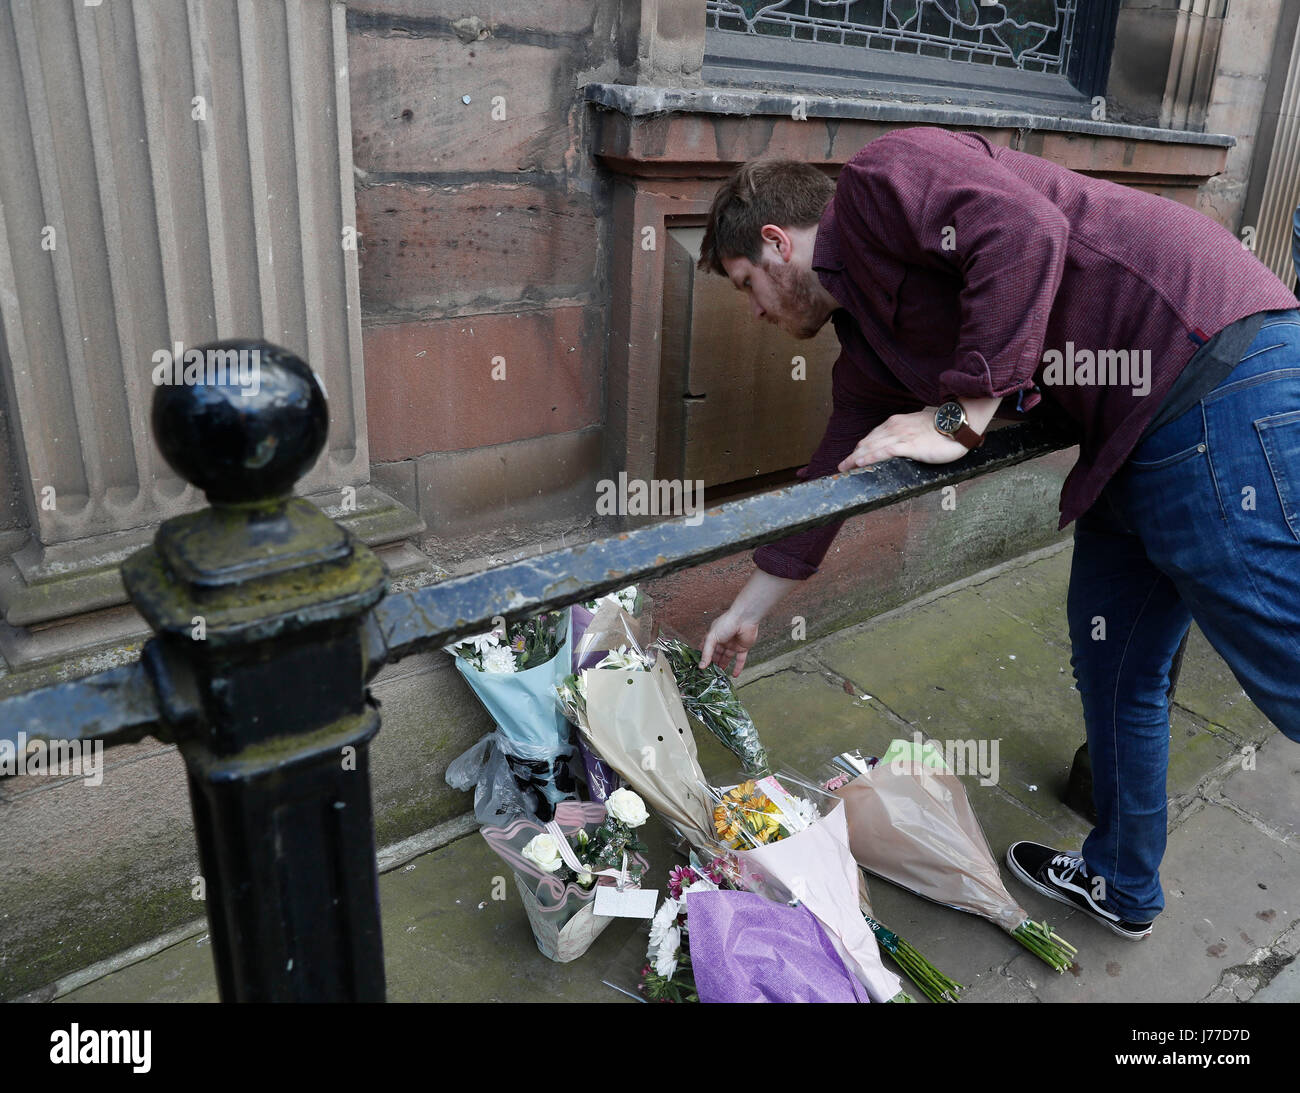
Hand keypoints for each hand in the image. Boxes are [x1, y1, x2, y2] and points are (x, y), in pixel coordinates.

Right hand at [701, 611, 759, 678]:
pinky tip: (734, 675)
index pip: (706, 649)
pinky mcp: (742, 648)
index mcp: (713, 636)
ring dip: (723, 666)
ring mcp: (732, 645)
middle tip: (710, 674)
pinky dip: (738, 668)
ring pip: (727, 658)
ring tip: (719, 676)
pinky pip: (740, 660)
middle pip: (717, 655)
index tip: (701, 667)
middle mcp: (722, 641)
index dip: (704, 657)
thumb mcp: (712, 637)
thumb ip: (706, 652)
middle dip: (713, 664)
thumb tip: (701, 665)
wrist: (745, 619)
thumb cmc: (727, 622)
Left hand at [837, 409, 970, 470]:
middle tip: (841, 467)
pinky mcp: (908, 445)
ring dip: (855, 458)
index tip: (850, 458)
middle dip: (853, 455)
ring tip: (844, 468)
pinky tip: (859, 463)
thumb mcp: (918, 429)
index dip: (859, 449)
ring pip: (871, 447)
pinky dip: (870, 457)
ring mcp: (900, 436)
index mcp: (896, 423)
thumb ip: (905, 435)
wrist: (960, 424)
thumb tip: (898, 446)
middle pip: (867, 442)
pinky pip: (884, 451)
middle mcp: (894, 427)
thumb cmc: (942, 429)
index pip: (872, 437)